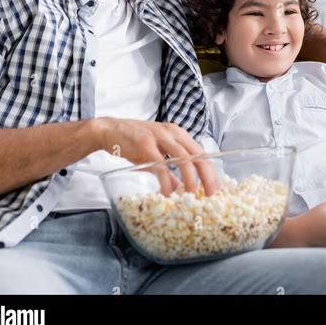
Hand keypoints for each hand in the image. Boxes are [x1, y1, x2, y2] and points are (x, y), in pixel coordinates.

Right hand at [95, 117, 219, 196]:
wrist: (109, 130)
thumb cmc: (133, 141)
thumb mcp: (156, 152)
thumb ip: (168, 168)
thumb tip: (178, 187)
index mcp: (178, 134)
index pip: (202, 152)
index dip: (211, 171)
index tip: (216, 189)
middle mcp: (173, 133)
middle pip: (198, 155)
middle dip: (207, 176)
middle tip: (210, 194)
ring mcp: (160, 137)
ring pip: (184, 158)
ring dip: (190, 179)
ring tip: (191, 194)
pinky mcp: (145, 145)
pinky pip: (161, 165)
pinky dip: (166, 181)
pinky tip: (166, 192)